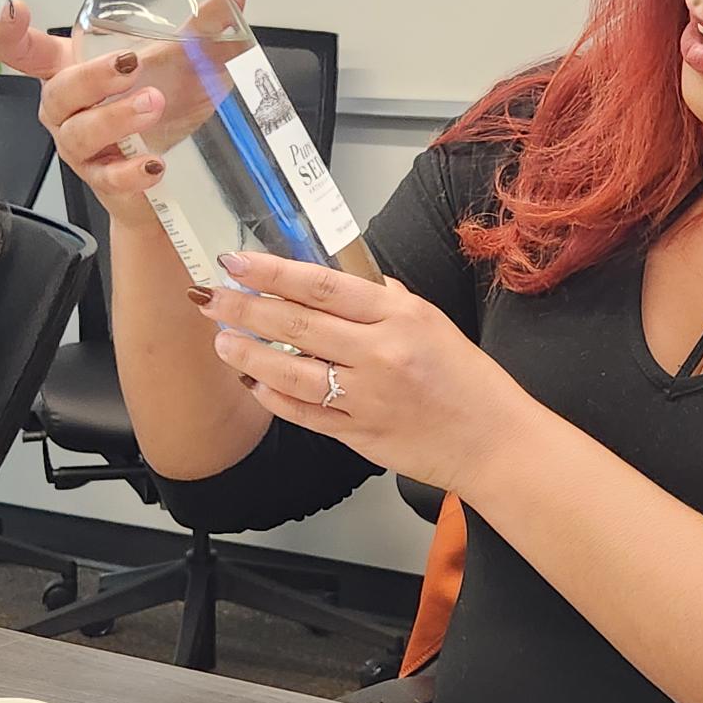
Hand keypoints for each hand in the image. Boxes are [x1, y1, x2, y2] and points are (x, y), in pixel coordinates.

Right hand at [0, 0, 248, 225]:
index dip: (11, 31)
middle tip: (129, 64)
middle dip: (93, 75)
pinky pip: (108, 177)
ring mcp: (83, 146)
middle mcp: (70, 109)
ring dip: (115, 117)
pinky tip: (154, 164)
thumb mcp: (185, 63)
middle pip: (59, 90)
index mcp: (75, 70)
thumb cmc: (166, 110)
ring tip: (152, 104)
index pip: (27, 50)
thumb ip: (203, 28)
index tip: (16, 9)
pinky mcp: (104, 180)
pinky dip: (130, 171)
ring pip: (80, 133)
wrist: (173, 177)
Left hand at [197, 251, 535, 494]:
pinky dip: (274, 398)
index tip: (237, 262)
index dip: (272, 272)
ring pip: (290, 372)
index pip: (321, 285)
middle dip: (245, 308)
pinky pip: (305, 413)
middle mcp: (379, 354)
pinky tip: (254, 385)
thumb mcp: (432, 322)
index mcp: (398, 317)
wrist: (492, 441)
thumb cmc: (468, 380)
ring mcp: (366, 397)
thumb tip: (342, 280)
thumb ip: (386, 300)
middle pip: (297, 324)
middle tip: (211, 298)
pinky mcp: (358, 433)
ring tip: (222, 343)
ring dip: (249, 355)